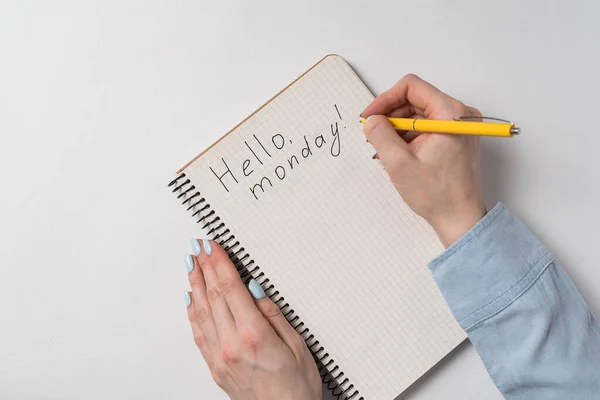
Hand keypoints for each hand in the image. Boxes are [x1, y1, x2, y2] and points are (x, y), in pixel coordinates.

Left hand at [184, 239, 321, 399]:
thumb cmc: (297, 388)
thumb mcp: (296, 344)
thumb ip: (272, 314)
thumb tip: (253, 288)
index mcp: (253, 336)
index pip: (230, 288)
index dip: (219, 263)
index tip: (212, 246)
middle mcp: (231, 346)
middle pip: (213, 296)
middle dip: (204, 267)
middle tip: (198, 247)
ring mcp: (220, 358)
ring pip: (201, 312)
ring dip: (194, 285)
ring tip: (191, 265)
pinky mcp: (216, 368)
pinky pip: (198, 334)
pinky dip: (192, 312)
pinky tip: (190, 299)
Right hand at [361, 74, 485, 246]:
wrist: (460, 218)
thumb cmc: (437, 195)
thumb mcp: (399, 163)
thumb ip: (380, 135)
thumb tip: (371, 120)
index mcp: (450, 114)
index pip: (411, 87)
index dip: (385, 99)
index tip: (370, 117)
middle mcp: (460, 115)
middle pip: (415, 100)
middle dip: (390, 116)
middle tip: (373, 135)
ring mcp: (460, 127)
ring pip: (419, 114)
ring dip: (398, 128)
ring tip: (384, 150)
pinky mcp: (457, 138)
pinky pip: (427, 127)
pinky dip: (409, 137)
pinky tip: (398, 154)